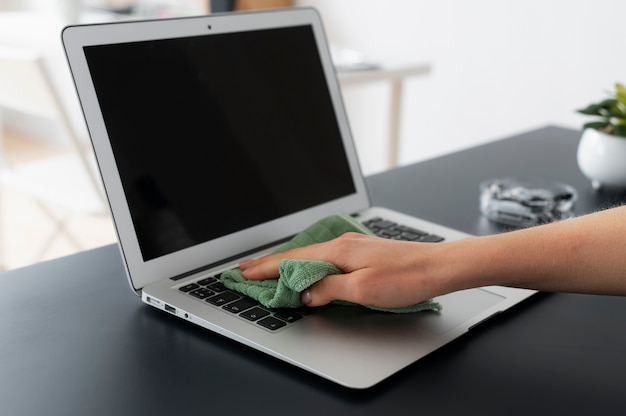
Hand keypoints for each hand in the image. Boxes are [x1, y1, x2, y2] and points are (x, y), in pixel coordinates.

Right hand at [239, 232, 444, 307]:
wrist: (438, 266)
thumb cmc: (406, 277)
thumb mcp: (362, 290)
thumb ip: (329, 290)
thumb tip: (305, 294)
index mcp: (338, 251)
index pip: (293, 260)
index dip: (267, 268)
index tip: (246, 273)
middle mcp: (342, 245)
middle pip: (298, 254)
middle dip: (271, 263)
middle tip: (247, 268)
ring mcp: (353, 247)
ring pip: (311, 255)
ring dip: (289, 263)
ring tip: (270, 268)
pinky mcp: (363, 253)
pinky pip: (325, 258)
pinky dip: (308, 263)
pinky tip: (308, 268)